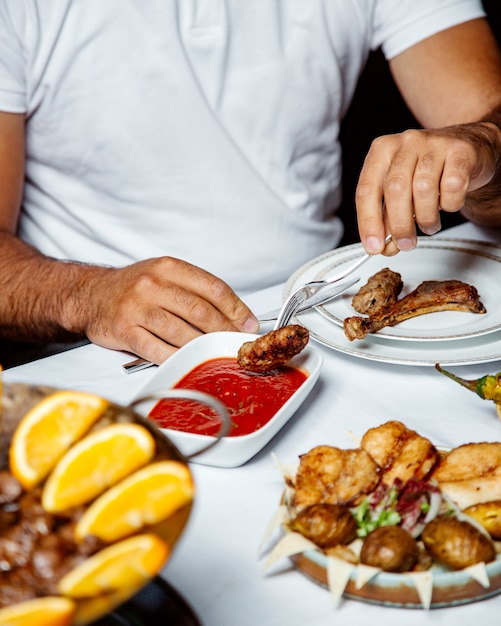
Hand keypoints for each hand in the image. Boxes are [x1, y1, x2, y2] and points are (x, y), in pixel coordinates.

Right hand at [76, 256, 258, 363]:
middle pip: (200, 311)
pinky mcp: (125, 331)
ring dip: (204, 347)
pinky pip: (157, 349)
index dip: (236, 308)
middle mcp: (153, 284)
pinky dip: (177, 358)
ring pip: (181, 332)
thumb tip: (234, 315)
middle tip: (237, 343)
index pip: (213, 288)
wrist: (91, 295)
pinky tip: (189, 361)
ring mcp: (137, 308)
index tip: (248, 323)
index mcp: (169, 268)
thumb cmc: (133, 287)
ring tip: (218, 354)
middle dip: (225, 331)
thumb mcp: (164, 275)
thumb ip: (196, 290)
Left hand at [355, 122, 500, 254]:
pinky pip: (452, 187)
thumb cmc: (429, 172)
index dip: (368, 222)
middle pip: (395, 190)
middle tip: (406, 243)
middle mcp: (406, 143)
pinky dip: (450, 204)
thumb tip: (383, 246)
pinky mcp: (461, 151)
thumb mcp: (402, 192)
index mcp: (382, 151)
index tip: (374, 246)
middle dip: (399, 225)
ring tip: (429, 225)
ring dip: (426, 218)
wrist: (470, 148)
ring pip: (424, 189)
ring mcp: (434, 143)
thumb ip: (388, 219)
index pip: (366, 190)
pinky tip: (448, 204)